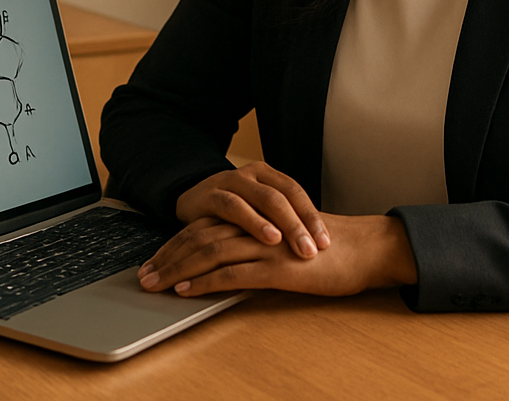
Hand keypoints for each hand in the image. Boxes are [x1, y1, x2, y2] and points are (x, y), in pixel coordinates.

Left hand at [137, 213, 416, 297]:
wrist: (363, 250)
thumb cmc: (327, 250)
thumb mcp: (285, 242)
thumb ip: (258, 244)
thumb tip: (227, 262)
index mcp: (256, 218)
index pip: (205, 226)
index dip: (175, 243)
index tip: (155, 260)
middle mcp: (256, 227)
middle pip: (199, 237)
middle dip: (167, 256)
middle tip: (144, 274)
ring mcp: (266, 246)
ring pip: (210, 252)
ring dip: (177, 270)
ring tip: (156, 284)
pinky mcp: (278, 267)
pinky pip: (233, 273)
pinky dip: (205, 282)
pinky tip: (187, 290)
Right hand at [174, 161, 329, 258]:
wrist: (188, 201)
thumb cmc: (229, 213)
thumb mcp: (256, 214)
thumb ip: (280, 222)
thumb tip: (316, 244)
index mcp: (267, 175)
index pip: (296, 192)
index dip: (312, 216)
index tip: (327, 242)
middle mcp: (251, 174)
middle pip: (283, 196)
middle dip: (302, 224)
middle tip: (316, 249)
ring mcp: (230, 181)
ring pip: (263, 199)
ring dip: (283, 225)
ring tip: (299, 246)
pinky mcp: (210, 194)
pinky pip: (234, 206)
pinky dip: (253, 222)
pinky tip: (268, 238)